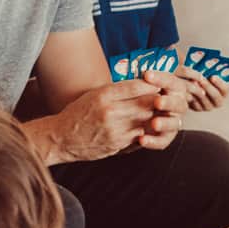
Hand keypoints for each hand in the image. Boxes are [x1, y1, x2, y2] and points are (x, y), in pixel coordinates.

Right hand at [52, 78, 166, 161]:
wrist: (61, 137)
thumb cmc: (78, 113)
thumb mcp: (94, 94)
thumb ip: (117, 90)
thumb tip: (142, 83)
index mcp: (104, 95)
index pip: (137, 85)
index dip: (152, 84)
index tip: (159, 82)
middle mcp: (110, 111)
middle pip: (146, 103)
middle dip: (158, 100)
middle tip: (166, 97)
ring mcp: (114, 130)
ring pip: (146, 121)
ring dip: (155, 117)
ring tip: (161, 112)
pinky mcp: (117, 144)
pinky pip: (139, 136)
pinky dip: (145, 131)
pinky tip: (147, 127)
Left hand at [133, 70, 187, 150]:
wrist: (127, 118)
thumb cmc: (137, 96)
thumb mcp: (138, 87)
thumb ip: (141, 81)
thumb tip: (138, 71)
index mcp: (172, 90)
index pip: (172, 82)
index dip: (161, 79)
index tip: (146, 75)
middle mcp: (176, 106)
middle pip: (179, 103)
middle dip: (168, 102)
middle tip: (157, 102)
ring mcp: (172, 122)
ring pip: (174, 123)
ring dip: (165, 123)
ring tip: (154, 123)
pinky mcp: (165, 138)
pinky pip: (163, 141)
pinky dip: (153, 141)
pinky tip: (141, 139)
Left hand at [175, 64, 227, 112]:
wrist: (190, 84)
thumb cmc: (202, 77)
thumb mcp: (207, 73)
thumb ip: (210, 70)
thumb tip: (209, 61)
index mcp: (223, 93)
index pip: (225, 90)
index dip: (220, 84)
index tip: (212, 76)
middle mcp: (217, 101)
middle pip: (216, 97)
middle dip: (209, 87)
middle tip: (201, 79)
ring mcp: (207, 106)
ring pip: (205, 101)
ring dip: (199, 91)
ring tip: (193, 82)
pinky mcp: (197, 109)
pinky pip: (195, 104)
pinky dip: (192, 96)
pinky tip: (187, 89)